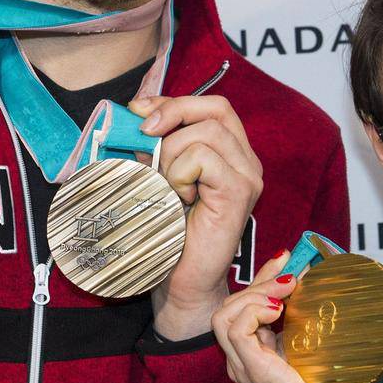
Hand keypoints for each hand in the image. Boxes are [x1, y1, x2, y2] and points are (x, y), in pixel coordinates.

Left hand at [130, 94, 263, 338]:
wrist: (180, 281)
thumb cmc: (170, 233)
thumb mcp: (158, 176)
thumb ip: (155, 145)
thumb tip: (135, 113)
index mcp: (232, 153)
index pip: (213, 106)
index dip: (175, 101)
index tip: (138, 111)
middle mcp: (247, 161)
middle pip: (216, 109)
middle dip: (172, 112)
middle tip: (143, 134)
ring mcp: (248, 176)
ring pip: (206, 132)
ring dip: (172, 153)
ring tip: (167, 185)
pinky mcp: (239, 193)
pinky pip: (203, 158)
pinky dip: (179, 172)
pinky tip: (178, 198)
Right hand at [212, 251, 318, 382]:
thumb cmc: (319, 376)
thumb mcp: (304, 333)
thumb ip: (298, 308)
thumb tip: (307, 270)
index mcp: (250, 349)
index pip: (240, 305)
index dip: (261, 278)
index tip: (284, 257)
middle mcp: (238, 357)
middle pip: (228, 307)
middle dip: (258, 284)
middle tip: (290, 277)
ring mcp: (240, 364)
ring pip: (223, 316)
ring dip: (253, 297)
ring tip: (282, 298)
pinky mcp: (249, 368)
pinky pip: (235, 330)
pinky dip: (253, 313)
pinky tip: (276, 311)